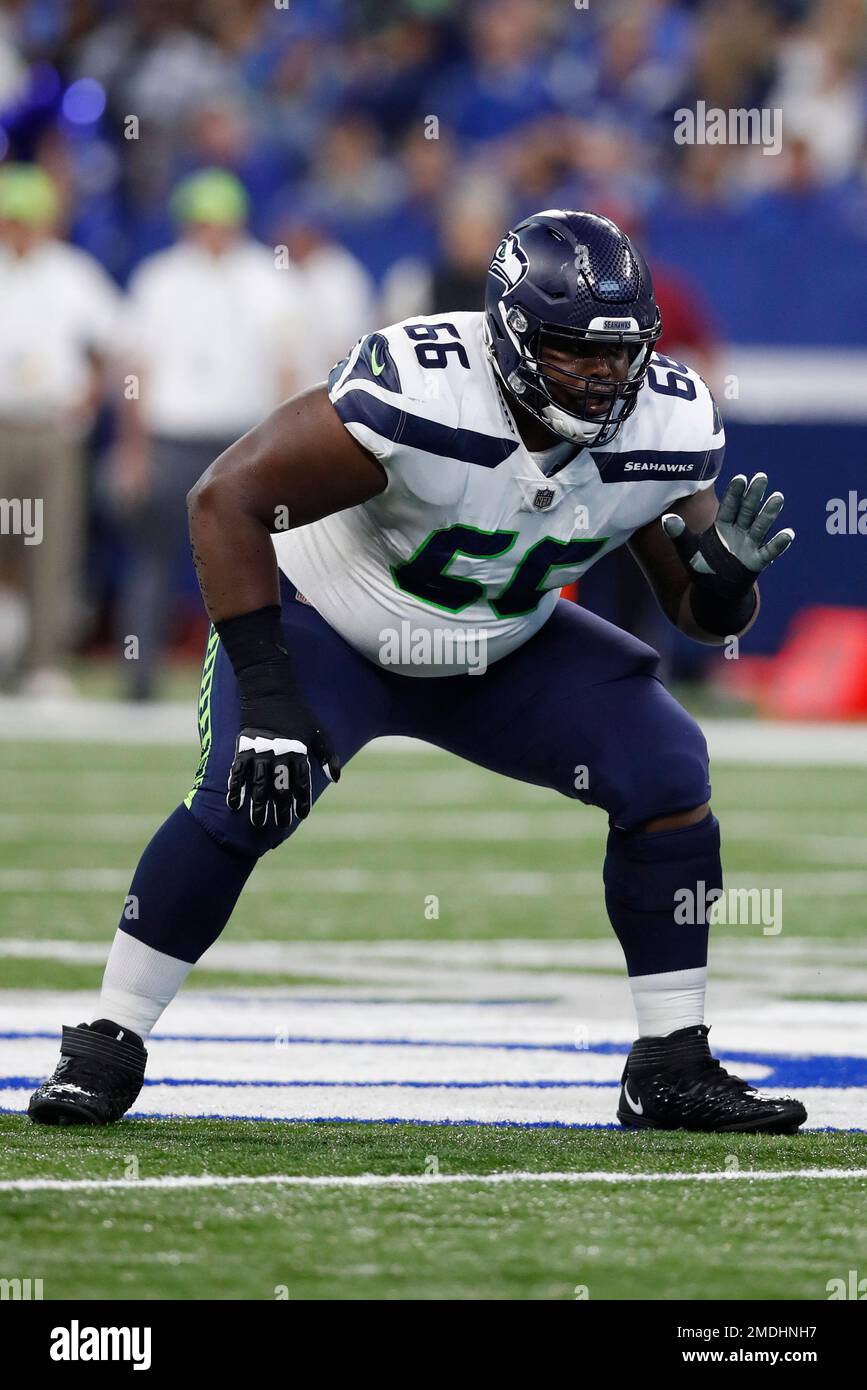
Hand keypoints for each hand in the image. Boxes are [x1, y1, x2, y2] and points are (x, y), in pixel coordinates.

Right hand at [227, 715, 339, 828]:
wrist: (269, 691)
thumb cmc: (297, 713)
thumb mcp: (319, 732)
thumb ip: (328, 756)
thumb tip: (336, 779)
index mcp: (298, 752)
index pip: (302, 782)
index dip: (302, 800)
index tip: (301, 815)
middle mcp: (279, 754)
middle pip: (280, 787)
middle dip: (280, 808)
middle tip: (279, 825)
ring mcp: (259, 752)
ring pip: (258, 784)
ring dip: (258, 805)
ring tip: (258, 822)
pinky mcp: (243, 748)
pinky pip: (238, 773)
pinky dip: (235, 789)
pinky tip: (234, 805)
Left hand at [662, 473, 793, 596]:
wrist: (714, 591)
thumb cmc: (702, 567)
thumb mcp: (688, 551)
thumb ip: (679, 534)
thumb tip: (666, 518)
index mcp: (722, 526)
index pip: (729, 507)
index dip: (735, 493)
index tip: (740, 477)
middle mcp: (738, 532)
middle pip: (747, 511)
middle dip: (754, 495)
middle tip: (762, 476)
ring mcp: (749, 545)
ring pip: (760, 526)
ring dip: (769, 513)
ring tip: (778, 497)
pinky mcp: (757, 562)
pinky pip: (769, 551)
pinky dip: (778, 544)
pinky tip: (788, 533)